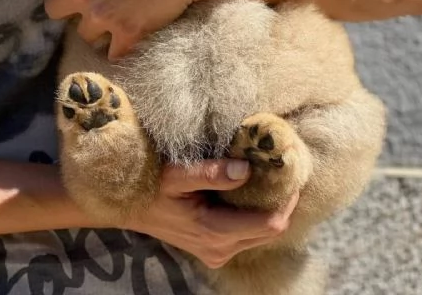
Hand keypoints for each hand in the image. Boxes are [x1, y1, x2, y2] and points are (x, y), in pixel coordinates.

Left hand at [36, 0, 286, 58]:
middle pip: (52, 10)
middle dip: (67, 6)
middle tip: (87, 1)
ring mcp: (104, 16)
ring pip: (82, 34)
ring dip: (94, 28)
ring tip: (112, 19)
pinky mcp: (127, 34)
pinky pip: (112, 54)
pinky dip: (119, 48)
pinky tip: (128, 38)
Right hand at [127, 159, 298, 268]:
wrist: (128, 207)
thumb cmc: (151, 186)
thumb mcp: (177, 174)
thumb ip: (211, 173)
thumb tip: (246, 169)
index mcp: (214, 232)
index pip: (270, 223)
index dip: (288, 200)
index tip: (293, 172)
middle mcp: (220, 249)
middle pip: (271, 230)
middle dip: (284, 202)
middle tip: (287, 171)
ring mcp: (217, 253)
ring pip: (262, 234)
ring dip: (271, 208)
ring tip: (274, 178)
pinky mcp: (214, 249)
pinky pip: (249, 235)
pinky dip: (258, 214)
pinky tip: (255, 191)